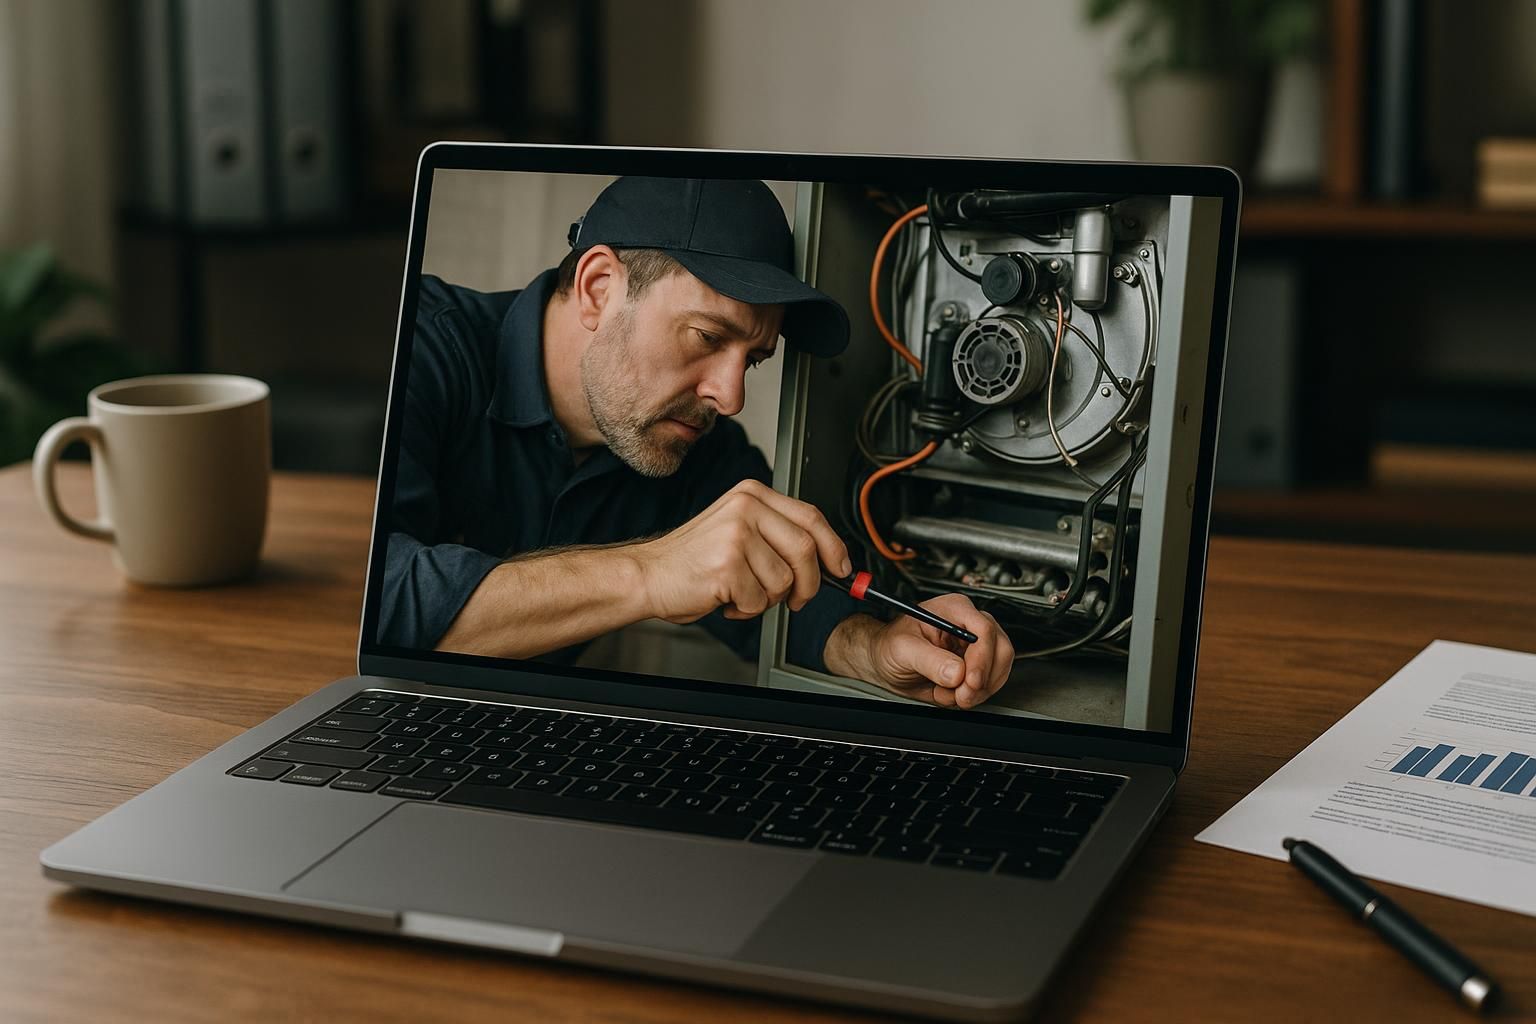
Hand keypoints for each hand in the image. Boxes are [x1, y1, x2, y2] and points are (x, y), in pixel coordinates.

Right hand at [634, 479, 852, 624]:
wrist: (649, 575)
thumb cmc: (693, 559)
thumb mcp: (738, 530)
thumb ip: (777, 535)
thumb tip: (828, 559)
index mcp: (752, 495)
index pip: (811, 517)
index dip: (834, 546)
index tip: (842, 569)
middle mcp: (746, 509)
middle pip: (806, 550)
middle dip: (809, 584)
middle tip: (796, 600)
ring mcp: (736, 536)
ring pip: (784, 581)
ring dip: (768, 599)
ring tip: (740, 592)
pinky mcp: (727, 566)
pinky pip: (759, 601)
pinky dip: (746, 610)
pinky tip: (725, 599)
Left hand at [833, 594, 1013, 708]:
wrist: (886, 662)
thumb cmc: (890, 646)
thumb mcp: (902, 649)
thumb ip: (928, 660)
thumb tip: (956, 672)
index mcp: (953, 610)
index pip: (983, 629)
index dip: (982, 658)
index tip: (970, 680)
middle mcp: (969, 625)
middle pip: (1000, 650)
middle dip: (983, 679)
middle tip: (962, 695)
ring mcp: (976, 647)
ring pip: (999, 670)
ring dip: (977, 691)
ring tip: (948, 693)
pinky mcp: (977, 666)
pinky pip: (989, 684)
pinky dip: (973, 696)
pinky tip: (950, 693)